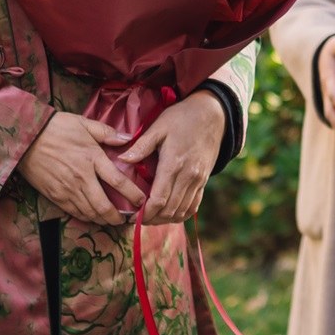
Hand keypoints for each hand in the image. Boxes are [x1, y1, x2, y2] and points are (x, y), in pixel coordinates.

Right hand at [20, 114, 145, 225]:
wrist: (24, 138)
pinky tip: (93, 217)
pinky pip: (74, 212)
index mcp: (92, 158)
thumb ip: (107, 132)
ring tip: (113, 221)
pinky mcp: (54, 195)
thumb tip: (127, 138)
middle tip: (128, 219)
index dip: (133, 195)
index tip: (142, 201)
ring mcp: (67, 189)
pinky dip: (86, 217)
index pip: (118, 182)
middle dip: (118, 217)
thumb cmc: (56, 128)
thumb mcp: (84, 123)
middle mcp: (82, 177)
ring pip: (90, 213)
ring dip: (104, 220)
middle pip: (104, 206)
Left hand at [119, 92, 226, 224]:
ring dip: (165, 219)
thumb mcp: (159, 127)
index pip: (159, 200)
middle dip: (152, 219)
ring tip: (150, 218)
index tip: (132, 216)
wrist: (212, 115)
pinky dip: (180, 214)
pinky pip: (193, 206)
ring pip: (181, 211)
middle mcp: (189, 176)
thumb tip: (121, 159)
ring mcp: (198, 180)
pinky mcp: (204, 181)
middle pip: (169, 210)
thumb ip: (141, 146)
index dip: (145, 213)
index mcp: (174, 164)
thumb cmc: (182, 118)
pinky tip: (168, 214)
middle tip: (136, 220)